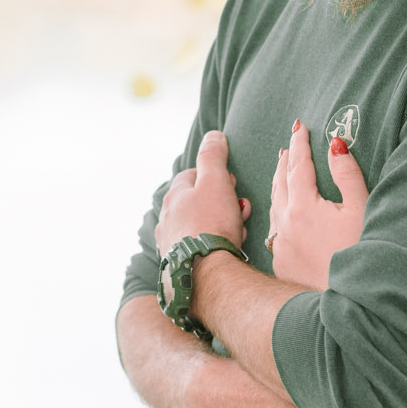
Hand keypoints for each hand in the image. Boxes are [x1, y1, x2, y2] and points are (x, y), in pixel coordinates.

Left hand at [156, 129, 248, 256]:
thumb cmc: (211, 223)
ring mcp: (171, 241)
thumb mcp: (216, 181)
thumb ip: (213, 156)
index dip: (215, 176)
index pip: (192, 175)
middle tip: (239, 207)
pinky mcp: (179, 262)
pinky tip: (228, 247)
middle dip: (222, 201)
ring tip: (239, 229)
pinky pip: (200, 245)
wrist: (205, 271)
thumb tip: (213, 135)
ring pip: (201, 223)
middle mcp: (167, 217)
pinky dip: (215, 242)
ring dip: (222, 222)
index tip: (231, 184)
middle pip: (198, 201)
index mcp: (173, 195)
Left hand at [266, 119, 367, 288]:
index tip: (300, 126)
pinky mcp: (281, 265)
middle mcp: (285, 224)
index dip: (300, 144)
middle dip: (285, 161)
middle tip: (288, 144)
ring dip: (278, 185)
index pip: (298, 165)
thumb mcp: (361, 209)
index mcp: (304, 206)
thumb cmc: (361, 254)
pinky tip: (282, 215)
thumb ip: (347, 174)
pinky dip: (277, 214)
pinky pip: (274, 231)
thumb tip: (335, 144)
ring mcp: (280, 246)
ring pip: (273, 207)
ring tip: (282, 171)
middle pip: (281, 183)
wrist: (348, 304)